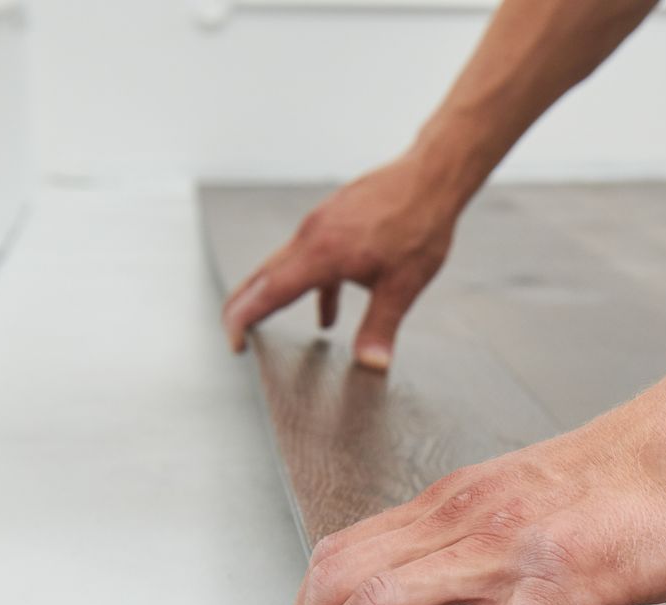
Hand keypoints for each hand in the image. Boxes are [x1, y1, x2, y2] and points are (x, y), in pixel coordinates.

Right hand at [222, 149, 458, 370]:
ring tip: (266, 327)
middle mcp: (311, 236)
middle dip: (244, 309)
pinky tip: (328, 316)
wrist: (431, 177)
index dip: (245, 321)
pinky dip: (311, 288)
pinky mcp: (334, 221)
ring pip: (285, 266)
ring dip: (274, 297)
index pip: (268, 292)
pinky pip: (312, 260)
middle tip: (234, 340)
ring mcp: (320, 226)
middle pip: (263, 277)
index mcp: (321, 253)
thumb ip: (381, 327)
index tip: (235, 346)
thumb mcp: (403, 286)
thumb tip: (372, 365)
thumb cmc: (420, 225)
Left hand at [290, 387, 665, 604]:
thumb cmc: (653, 471)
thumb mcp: (545, 499)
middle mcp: (468, 515)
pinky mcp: (566, 579)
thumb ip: (502, 537)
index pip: (347, 550)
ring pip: (382, 603)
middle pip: (338, 578)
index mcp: (461, 499)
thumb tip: (487, 589)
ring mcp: (511, 547)